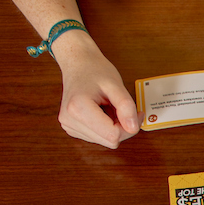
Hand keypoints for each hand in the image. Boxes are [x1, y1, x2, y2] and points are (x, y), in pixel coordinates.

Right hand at [50, 31, 139, 148]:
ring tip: (108, 106)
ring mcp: (69, 125)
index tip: (135, 112)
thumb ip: (126, 106)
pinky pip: (98, 137)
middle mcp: (69, 120)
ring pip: (105, 141)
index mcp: (77, 108)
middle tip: (121, 107)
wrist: (78, 63)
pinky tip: (102, 111)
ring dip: (113, 126)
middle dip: (121, 127)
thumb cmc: (95, 70)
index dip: (129, 126)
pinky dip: (105, 127)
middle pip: (109, 140)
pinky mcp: (72, 128)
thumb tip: (133, 128)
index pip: (113, 135)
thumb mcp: (116, 85)